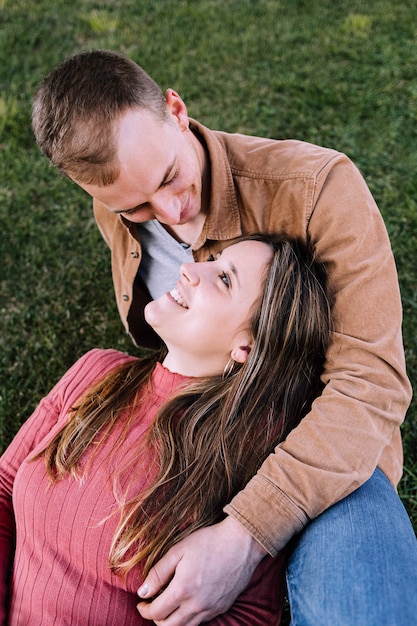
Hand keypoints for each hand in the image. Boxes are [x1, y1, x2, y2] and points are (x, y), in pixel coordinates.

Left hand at [136, 516, 267, 625]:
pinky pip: (201, 622)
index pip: (156, 612)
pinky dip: (189, 619)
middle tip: (151, 607)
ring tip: (167, 609)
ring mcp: (211, 609)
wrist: (242, 542)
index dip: (144, 609)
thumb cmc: (210, 541)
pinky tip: (186, 605)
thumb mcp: (179, 550)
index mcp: (183, 589)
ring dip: (171, 623)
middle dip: (155, 619)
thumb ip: (158, 572)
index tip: (141, 602)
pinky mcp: (222, 608)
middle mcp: (197, 605)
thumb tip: (142, 592)